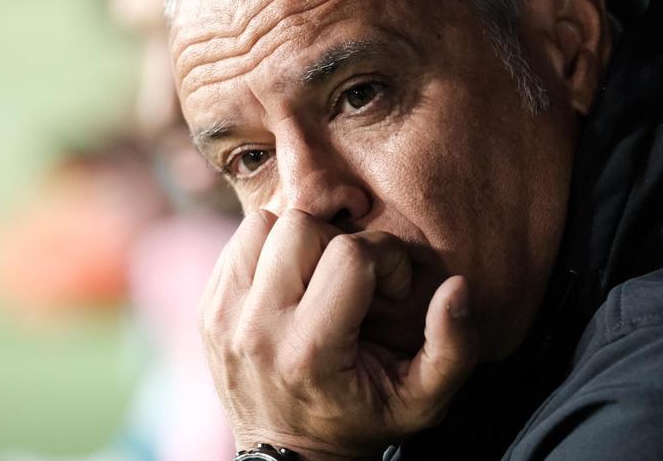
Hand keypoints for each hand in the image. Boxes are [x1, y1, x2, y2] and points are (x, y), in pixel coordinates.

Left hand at [199, 208, 478, 459]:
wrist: (290, 458)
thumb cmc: (362, 421)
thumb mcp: (421, 401)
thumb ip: (452, 347)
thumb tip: (457, 286)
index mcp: (308, 351)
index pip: (350, 256)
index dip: (385, 257)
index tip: (393, 287)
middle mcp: (256, 329)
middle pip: (300, 228)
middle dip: (339, 241)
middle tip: (354, 277)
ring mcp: (223, 317)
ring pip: (262, 225)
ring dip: (298, 239)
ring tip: (318, 274)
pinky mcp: (205, 309)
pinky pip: (238, 242)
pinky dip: (268, 250)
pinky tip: (290, 282)